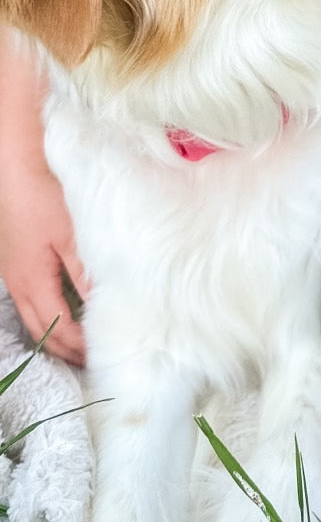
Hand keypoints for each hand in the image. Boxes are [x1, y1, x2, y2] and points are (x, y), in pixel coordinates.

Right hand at [0, 161, 86, 363]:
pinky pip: (31, 297)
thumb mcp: (72, 234)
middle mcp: (18, 282)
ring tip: (80, 342)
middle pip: (40, 329)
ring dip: (55, 331)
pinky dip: (48, 311)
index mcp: (32, 281)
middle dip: (65, 348)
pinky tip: (65, 307)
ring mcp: (14, 271)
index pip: (56, 328)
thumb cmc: (44, 194)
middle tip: (91, 360)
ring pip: (33, 315)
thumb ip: (86, 271)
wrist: (16, 162)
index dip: (78, 346)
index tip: (102, 354)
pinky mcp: (17, 259)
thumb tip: (105, 304)